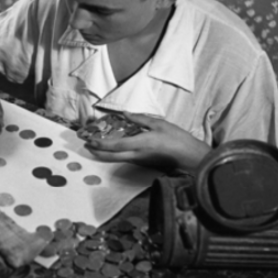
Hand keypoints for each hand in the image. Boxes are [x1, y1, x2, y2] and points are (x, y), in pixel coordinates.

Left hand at [84, 112, 210, 171]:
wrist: (192, 159)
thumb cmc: (179, 140)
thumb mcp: (160, 125)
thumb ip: (141, 119)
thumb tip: (125, 114)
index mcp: (140, 144)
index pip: (114, 145)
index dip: (100, 144)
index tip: (89, 140)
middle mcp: (137, 155)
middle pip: (111, 156)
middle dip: (96, 151)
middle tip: (86, 145)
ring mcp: (140, 161)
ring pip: (116, 158)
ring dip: (104, 152)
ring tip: (95, 145)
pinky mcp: (144, 163)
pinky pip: (124, 158)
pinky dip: (114, 153)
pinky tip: (112, 147)